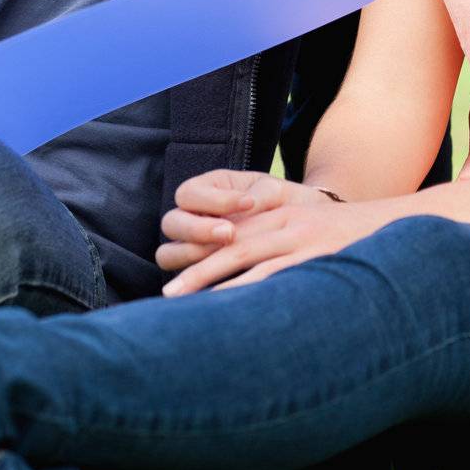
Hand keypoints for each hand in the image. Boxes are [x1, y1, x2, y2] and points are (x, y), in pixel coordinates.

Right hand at [157, 170, 327, 274]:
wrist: (301, 230)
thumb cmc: (285, 204)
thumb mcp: (276, 193)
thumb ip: (261, 195)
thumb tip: (250, 204)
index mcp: (206, 189)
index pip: (189, 193)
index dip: (214, 200)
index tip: (249, 203)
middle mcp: (192, 217)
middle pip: (171, 223)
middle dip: (198, 229)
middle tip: (231, 234)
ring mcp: (191, 246)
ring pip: (168, 254)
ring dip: (192, 256)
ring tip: (226, 257)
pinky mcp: (198, 272)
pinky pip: (184, 278)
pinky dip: (198, 280)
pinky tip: (226, 280)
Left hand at [161, 196, 396, 295]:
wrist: (400, 225)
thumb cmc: (354, 240)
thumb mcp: (315, 234)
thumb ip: (285, 252)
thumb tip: (258, 286)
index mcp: (280, 218)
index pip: (230, 236)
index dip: (200, 257)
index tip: (174, 281)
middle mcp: (284, 224)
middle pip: (228, 246)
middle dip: (195, 271)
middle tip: (166, 298)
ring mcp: (300, 239)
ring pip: (244, 258)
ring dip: (211, 281)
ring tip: (184, 305)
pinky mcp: (317, 255)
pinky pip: (276, 275)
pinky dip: (250, 290)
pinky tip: (232, 310)